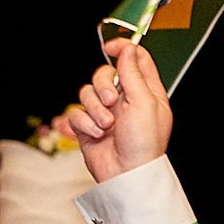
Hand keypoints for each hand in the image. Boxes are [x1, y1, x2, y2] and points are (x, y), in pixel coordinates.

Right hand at [64, 37, 173, 182]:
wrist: (126, 175)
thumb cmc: (144, 144)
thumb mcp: (144, 102)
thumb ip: (133, 73)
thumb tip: (128, 48)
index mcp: (146, 92)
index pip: (135, 59)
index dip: (123, 48)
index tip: (111, 48)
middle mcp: (125, 100)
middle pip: (104, 73)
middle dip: (103, 85)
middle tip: (111, 101)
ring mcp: (106, 113)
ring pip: (87, 92)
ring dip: (94, 108)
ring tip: (106, 125)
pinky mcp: (89, 127)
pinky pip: (77, 113)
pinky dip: (85, 123)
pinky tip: (97, 134)